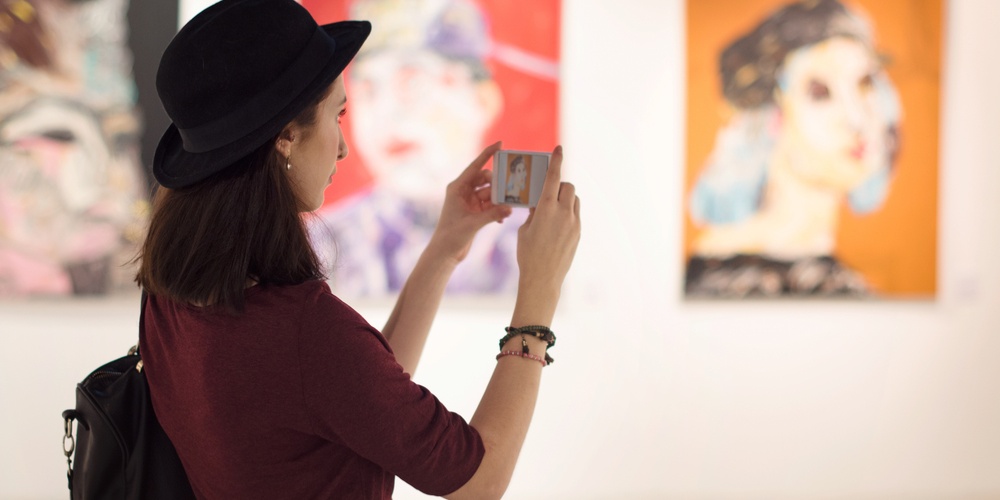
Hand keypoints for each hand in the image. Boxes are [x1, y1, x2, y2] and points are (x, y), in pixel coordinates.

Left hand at [428, 142, 512, 262]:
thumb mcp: (473, 224)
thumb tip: (510, 208)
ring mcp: (470, 202)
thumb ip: (492, 214)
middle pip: (486, 179)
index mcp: (457, 187)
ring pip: (490, 193)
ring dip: (499, 200)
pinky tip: (501, 219)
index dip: (488, 154)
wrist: (445, 253)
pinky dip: (497, 210)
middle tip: (510, 190)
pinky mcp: (475, 212)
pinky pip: (491, 205)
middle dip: (498, 185)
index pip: (476, 166)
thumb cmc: (451, 236)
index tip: (501, 144)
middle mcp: (463, 192)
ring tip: (506, 209)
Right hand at [517, 145, 580, 296]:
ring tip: (552, 209)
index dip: (556, 161)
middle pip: (567, 187)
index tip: (559, 148)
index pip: (553, 178)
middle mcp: (564, 213)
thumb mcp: (524, 229)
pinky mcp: (578, 233)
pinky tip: (556, 224)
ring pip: (574, 200)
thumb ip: (534, 213)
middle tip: (548, 193)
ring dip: (565, 198)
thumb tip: (540, 205)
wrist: (543, 279)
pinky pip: (576, 214)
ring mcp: (574, 223)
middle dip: (559, 186)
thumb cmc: (528, 254)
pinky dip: (568, 212)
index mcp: (546, 208)